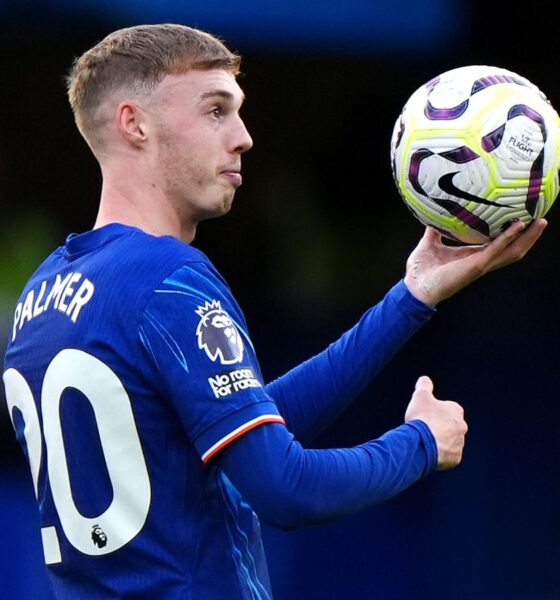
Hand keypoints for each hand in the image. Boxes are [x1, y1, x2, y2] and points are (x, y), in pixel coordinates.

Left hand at [403, 219, 546, 305]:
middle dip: (530, 236)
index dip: (514, 234)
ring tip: (540, 222)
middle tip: (542, 219)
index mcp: (473, 255)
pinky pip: (496, 251)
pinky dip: (507, 238)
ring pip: (512, 252)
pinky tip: (517, 226)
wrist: (414, 287)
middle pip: (514, 249)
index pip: (501, 245)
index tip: (525, 218)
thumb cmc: (421, 269)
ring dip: (527, 238)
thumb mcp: (430, 242)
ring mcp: (480, 264)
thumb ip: (434, 228)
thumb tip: (433, 210)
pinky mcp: (475, 266)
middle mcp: (481, 261)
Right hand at [405, 375, 466, 470]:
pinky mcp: (455, 459)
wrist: (421, 443)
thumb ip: (424, 385)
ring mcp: (459, 444)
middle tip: (424, 429)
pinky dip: (439, 454)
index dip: (435, 411)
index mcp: (456, 411)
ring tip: (424, 441)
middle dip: (439, 427)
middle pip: (449, 426)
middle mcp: (462, 427)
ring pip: (449, 442)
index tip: (425, 415)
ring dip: (439, 441)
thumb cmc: (422, 418)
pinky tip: (428, 451)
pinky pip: (447, 456)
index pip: (448, 408)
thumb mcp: (420, 396)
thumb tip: (424, 379)